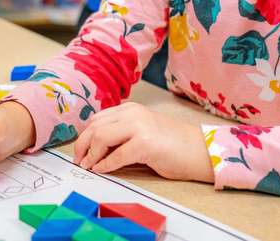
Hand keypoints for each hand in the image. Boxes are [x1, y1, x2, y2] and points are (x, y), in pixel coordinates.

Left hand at [73, 102, 212, 181]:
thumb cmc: (172, 145)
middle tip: (79, 161)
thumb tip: (94, 150)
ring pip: (101, 136)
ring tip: (88, 166)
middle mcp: (133, 113)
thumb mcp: (142, 132)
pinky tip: (102, 170)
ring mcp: (139, 127)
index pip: (97, 119)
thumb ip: (121, 135)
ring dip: (91, 154)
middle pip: (95, 126)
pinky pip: (117, 155)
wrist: (200, 150)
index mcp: (130, 109)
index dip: (85, 135)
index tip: (80, 150)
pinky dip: (105, 164)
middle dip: (82, 145)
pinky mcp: (146, 144)